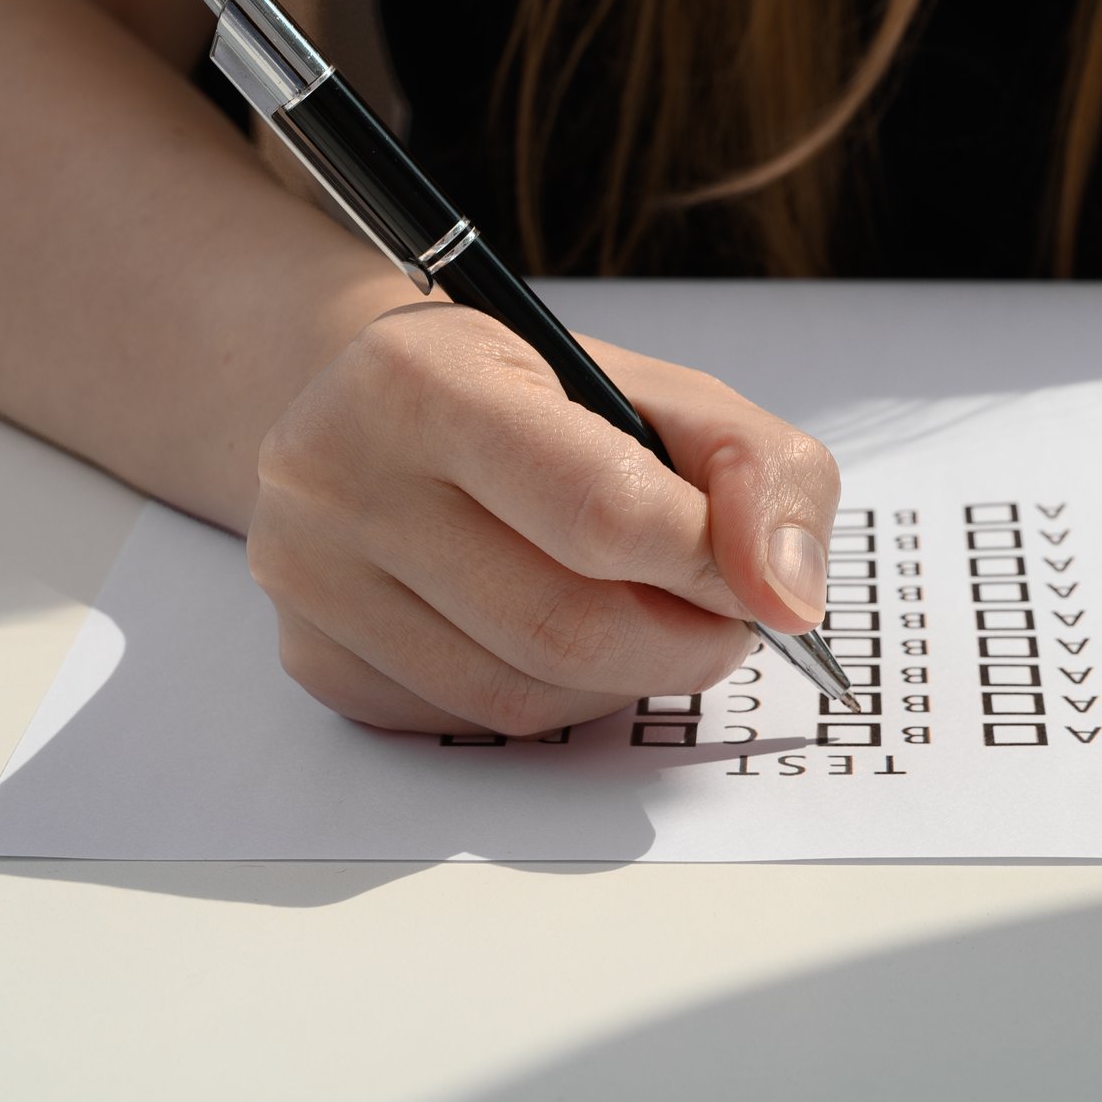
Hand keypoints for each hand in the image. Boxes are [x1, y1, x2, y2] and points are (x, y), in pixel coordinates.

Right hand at [246, 302, 838, 734]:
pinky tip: (563, 640)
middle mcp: (337, 478)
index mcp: (423, 378)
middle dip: (683, 643)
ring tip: (649, 621)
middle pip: (564, 626)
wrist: (384, 411)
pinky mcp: (314, 657)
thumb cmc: (539, 399)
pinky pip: (472, 723)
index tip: (759, 581)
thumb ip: (757, 469)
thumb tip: (790, 597)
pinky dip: (553, 703)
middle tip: (724, 622)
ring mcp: (311, 578)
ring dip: (624, 681)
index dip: (710, 563)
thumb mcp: (662, 392)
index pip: (601, 509)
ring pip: (522, 696)